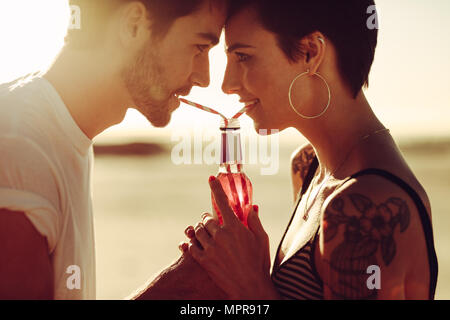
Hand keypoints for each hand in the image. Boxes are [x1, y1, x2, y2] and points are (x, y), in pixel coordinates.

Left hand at [179, 176, 276, 298]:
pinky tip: (197, 245)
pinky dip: (192, 244)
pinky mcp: (203, 261)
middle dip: (208, 219)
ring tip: (207, 236)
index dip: (216, 188)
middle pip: (206, 218)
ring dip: (200, 231)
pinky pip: (191, 246)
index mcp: (234, 227)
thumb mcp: (261, 239)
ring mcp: (210, 248)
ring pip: (197, 231)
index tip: (211, 179)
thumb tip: (251, 206)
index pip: (222, 202)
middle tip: (213, 223)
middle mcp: (220, 235)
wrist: (250, 288)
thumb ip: (254, 221)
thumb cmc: (259, 263)